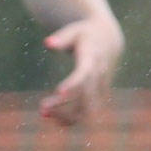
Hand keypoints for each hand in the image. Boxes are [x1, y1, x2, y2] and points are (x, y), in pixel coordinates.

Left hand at [39, 12, 123, 126]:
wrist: (108, 41)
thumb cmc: (85, 35)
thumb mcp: (74, 31)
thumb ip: (61, 38)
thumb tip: (48, 43)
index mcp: (93, 59)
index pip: (84, 74)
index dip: (73, 84)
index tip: (58, 92)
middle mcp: (99, 77)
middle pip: (83, 96)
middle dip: (63, 105)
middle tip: (42, 109)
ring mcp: (101, 89)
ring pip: (85, 110)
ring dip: (65, 116)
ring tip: (43, 113)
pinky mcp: (98, 97)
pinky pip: (85, 113)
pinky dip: (70, 118)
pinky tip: (52, 117)